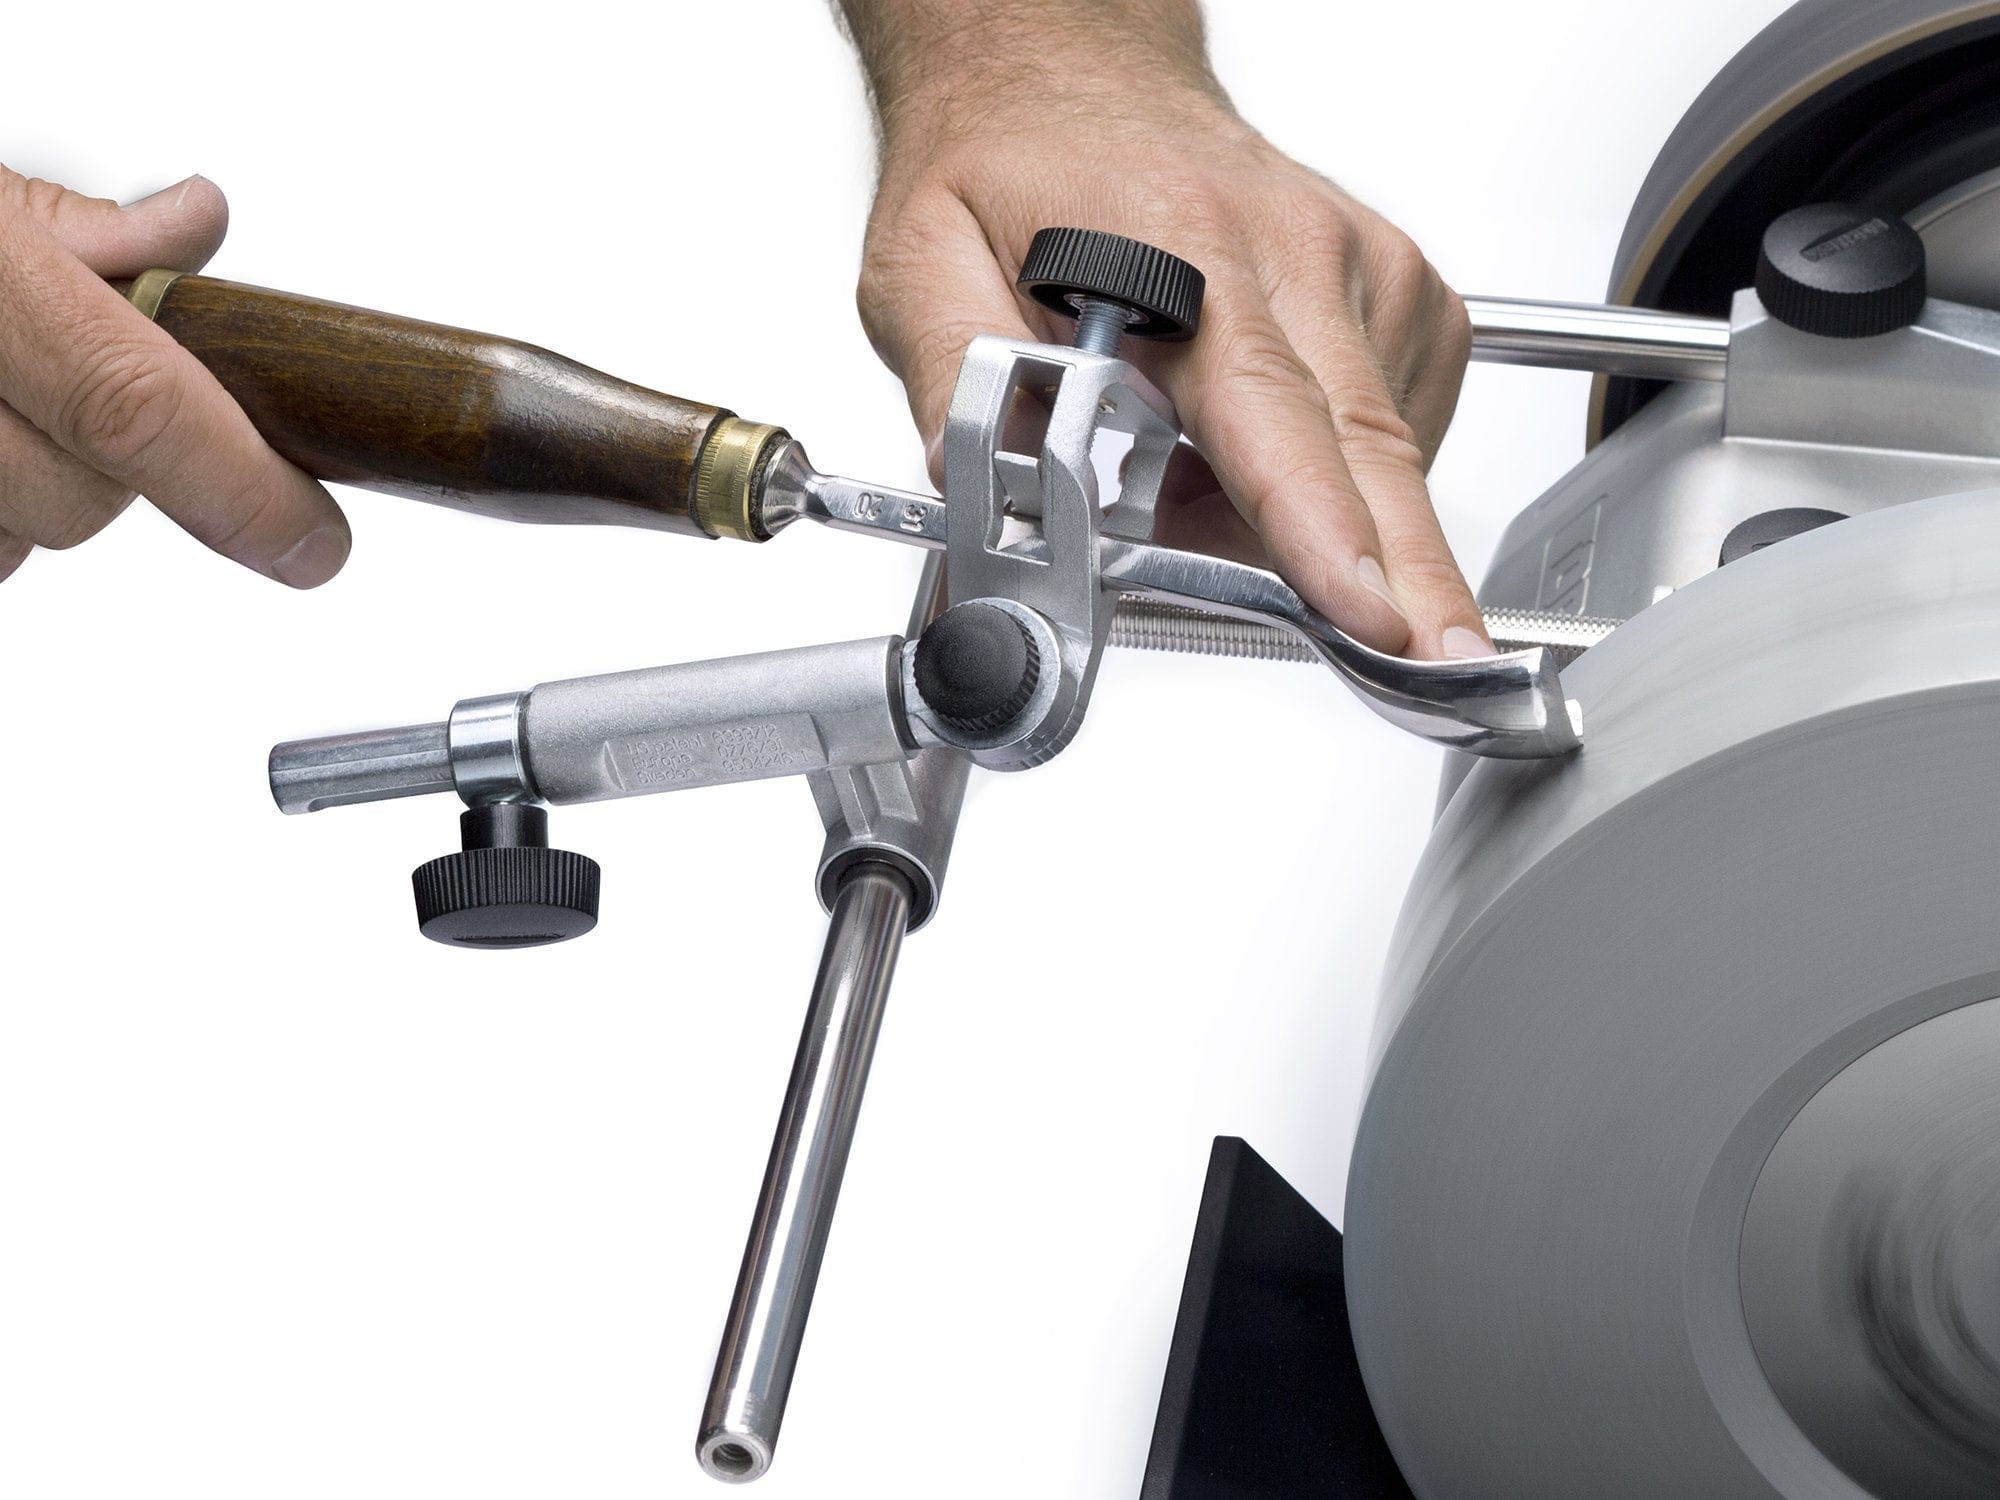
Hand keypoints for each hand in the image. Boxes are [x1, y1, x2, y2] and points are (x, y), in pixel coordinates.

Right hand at [0, 168, 348, 586]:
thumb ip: (79, 230)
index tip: (315, 542)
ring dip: (33, 495)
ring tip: (9, 412)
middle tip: (98, 407)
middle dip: (118, 473)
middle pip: (83, 499)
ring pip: (17, 540)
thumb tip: (194, 222)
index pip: (137, 405)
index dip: (243, 489)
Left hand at [843, 7, 1487, 659]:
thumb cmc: (1009, 163)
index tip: (1368, 611)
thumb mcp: (922, 266)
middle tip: (1437, 666)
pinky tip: (1254, 448)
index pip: (1269, 413)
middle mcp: (1295, 251)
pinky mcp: (1398, 287)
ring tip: (1194, 486)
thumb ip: (955, 383)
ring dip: (1309, 520)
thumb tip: (988, 493)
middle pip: (1369, 448)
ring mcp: (1361, 264)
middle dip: (1406, 578)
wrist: (1071, 74)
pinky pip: (1400, 421)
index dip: (1318, 526)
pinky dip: (1337, 472)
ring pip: (1384, 451)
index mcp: (1182, 247)